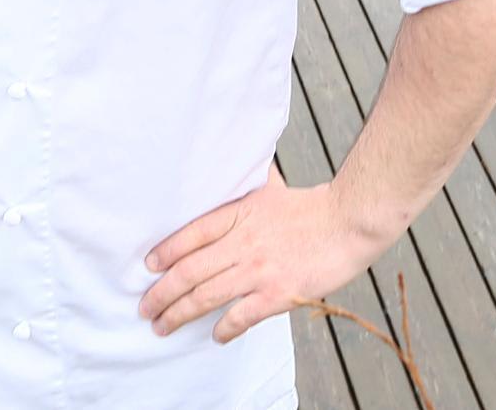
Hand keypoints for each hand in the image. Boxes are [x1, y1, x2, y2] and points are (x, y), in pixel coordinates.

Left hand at [139, 168, 389, 343]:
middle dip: (162, 293)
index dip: (166, 251)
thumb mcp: (271, 186)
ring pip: (207, 295)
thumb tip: (237, 159)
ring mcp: (259, 269)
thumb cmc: (312, 206)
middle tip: (145, 308)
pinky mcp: (279, 293)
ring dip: (180, 314)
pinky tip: (215, 335)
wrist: (349, 221)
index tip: (148, 266)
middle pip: (190, 270)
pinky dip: (225, 328)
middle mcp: (243, 242)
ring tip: (163, 326)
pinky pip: (242, 316)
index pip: (191, 234)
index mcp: (239, 213)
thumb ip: (248, 181)